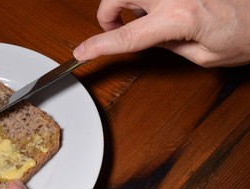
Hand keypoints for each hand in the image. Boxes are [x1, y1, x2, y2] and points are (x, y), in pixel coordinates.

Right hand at [73, 0, 249, 66]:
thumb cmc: (249, 33)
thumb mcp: (204, 56)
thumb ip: (169, 45)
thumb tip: (149, 37)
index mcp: (178, 17)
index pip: (125, 35)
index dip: (98, 45)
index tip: (81, 52)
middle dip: (108, 12)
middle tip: (114, 27)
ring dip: (128, 2)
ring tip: (145, 18)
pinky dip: (147, 0)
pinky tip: (161, 7)